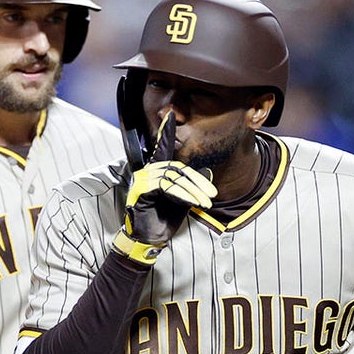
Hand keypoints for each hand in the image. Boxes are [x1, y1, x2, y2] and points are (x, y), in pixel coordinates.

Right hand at [121, 112, 216, 245]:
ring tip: (206, 203)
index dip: (166, 132)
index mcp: (157, 171)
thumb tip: (208, 171)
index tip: (170, 115)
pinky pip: (165, 186)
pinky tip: (192, 203)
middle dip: (198, 182)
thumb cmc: (163, 218)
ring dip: (193, 191)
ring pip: (174, 178)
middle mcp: (148, 172)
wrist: (149, 238)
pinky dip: (181, 194)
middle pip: (178, 168)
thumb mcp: (183, 199)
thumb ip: (192, 185)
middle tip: (212, 194)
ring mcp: (142, 180)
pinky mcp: (141, 190)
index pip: (164, 148)